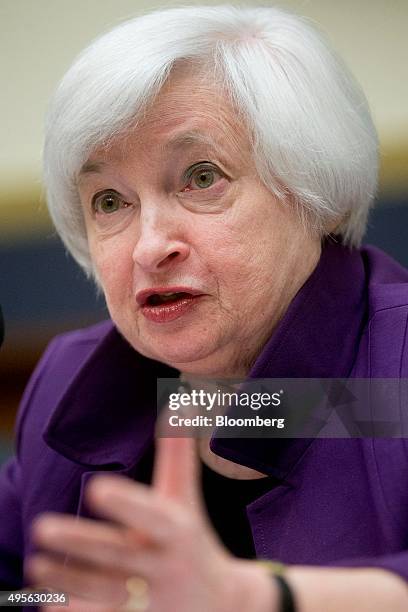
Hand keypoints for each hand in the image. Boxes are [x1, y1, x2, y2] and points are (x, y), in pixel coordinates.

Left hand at [27, 437, 276, 611]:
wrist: (223, 609)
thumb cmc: (193, 542)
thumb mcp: (187, 500)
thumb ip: (178, 454)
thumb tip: (182, 401)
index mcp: (178, 532)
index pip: (152, 516)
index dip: (127, 503)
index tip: (97, 487)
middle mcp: (163, 567)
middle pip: (118, 555)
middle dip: (81, 543)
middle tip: (41, 527)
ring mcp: (149, 602)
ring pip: (103, 591)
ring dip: (68, 579)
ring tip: (35, 563)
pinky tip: (48, 606)